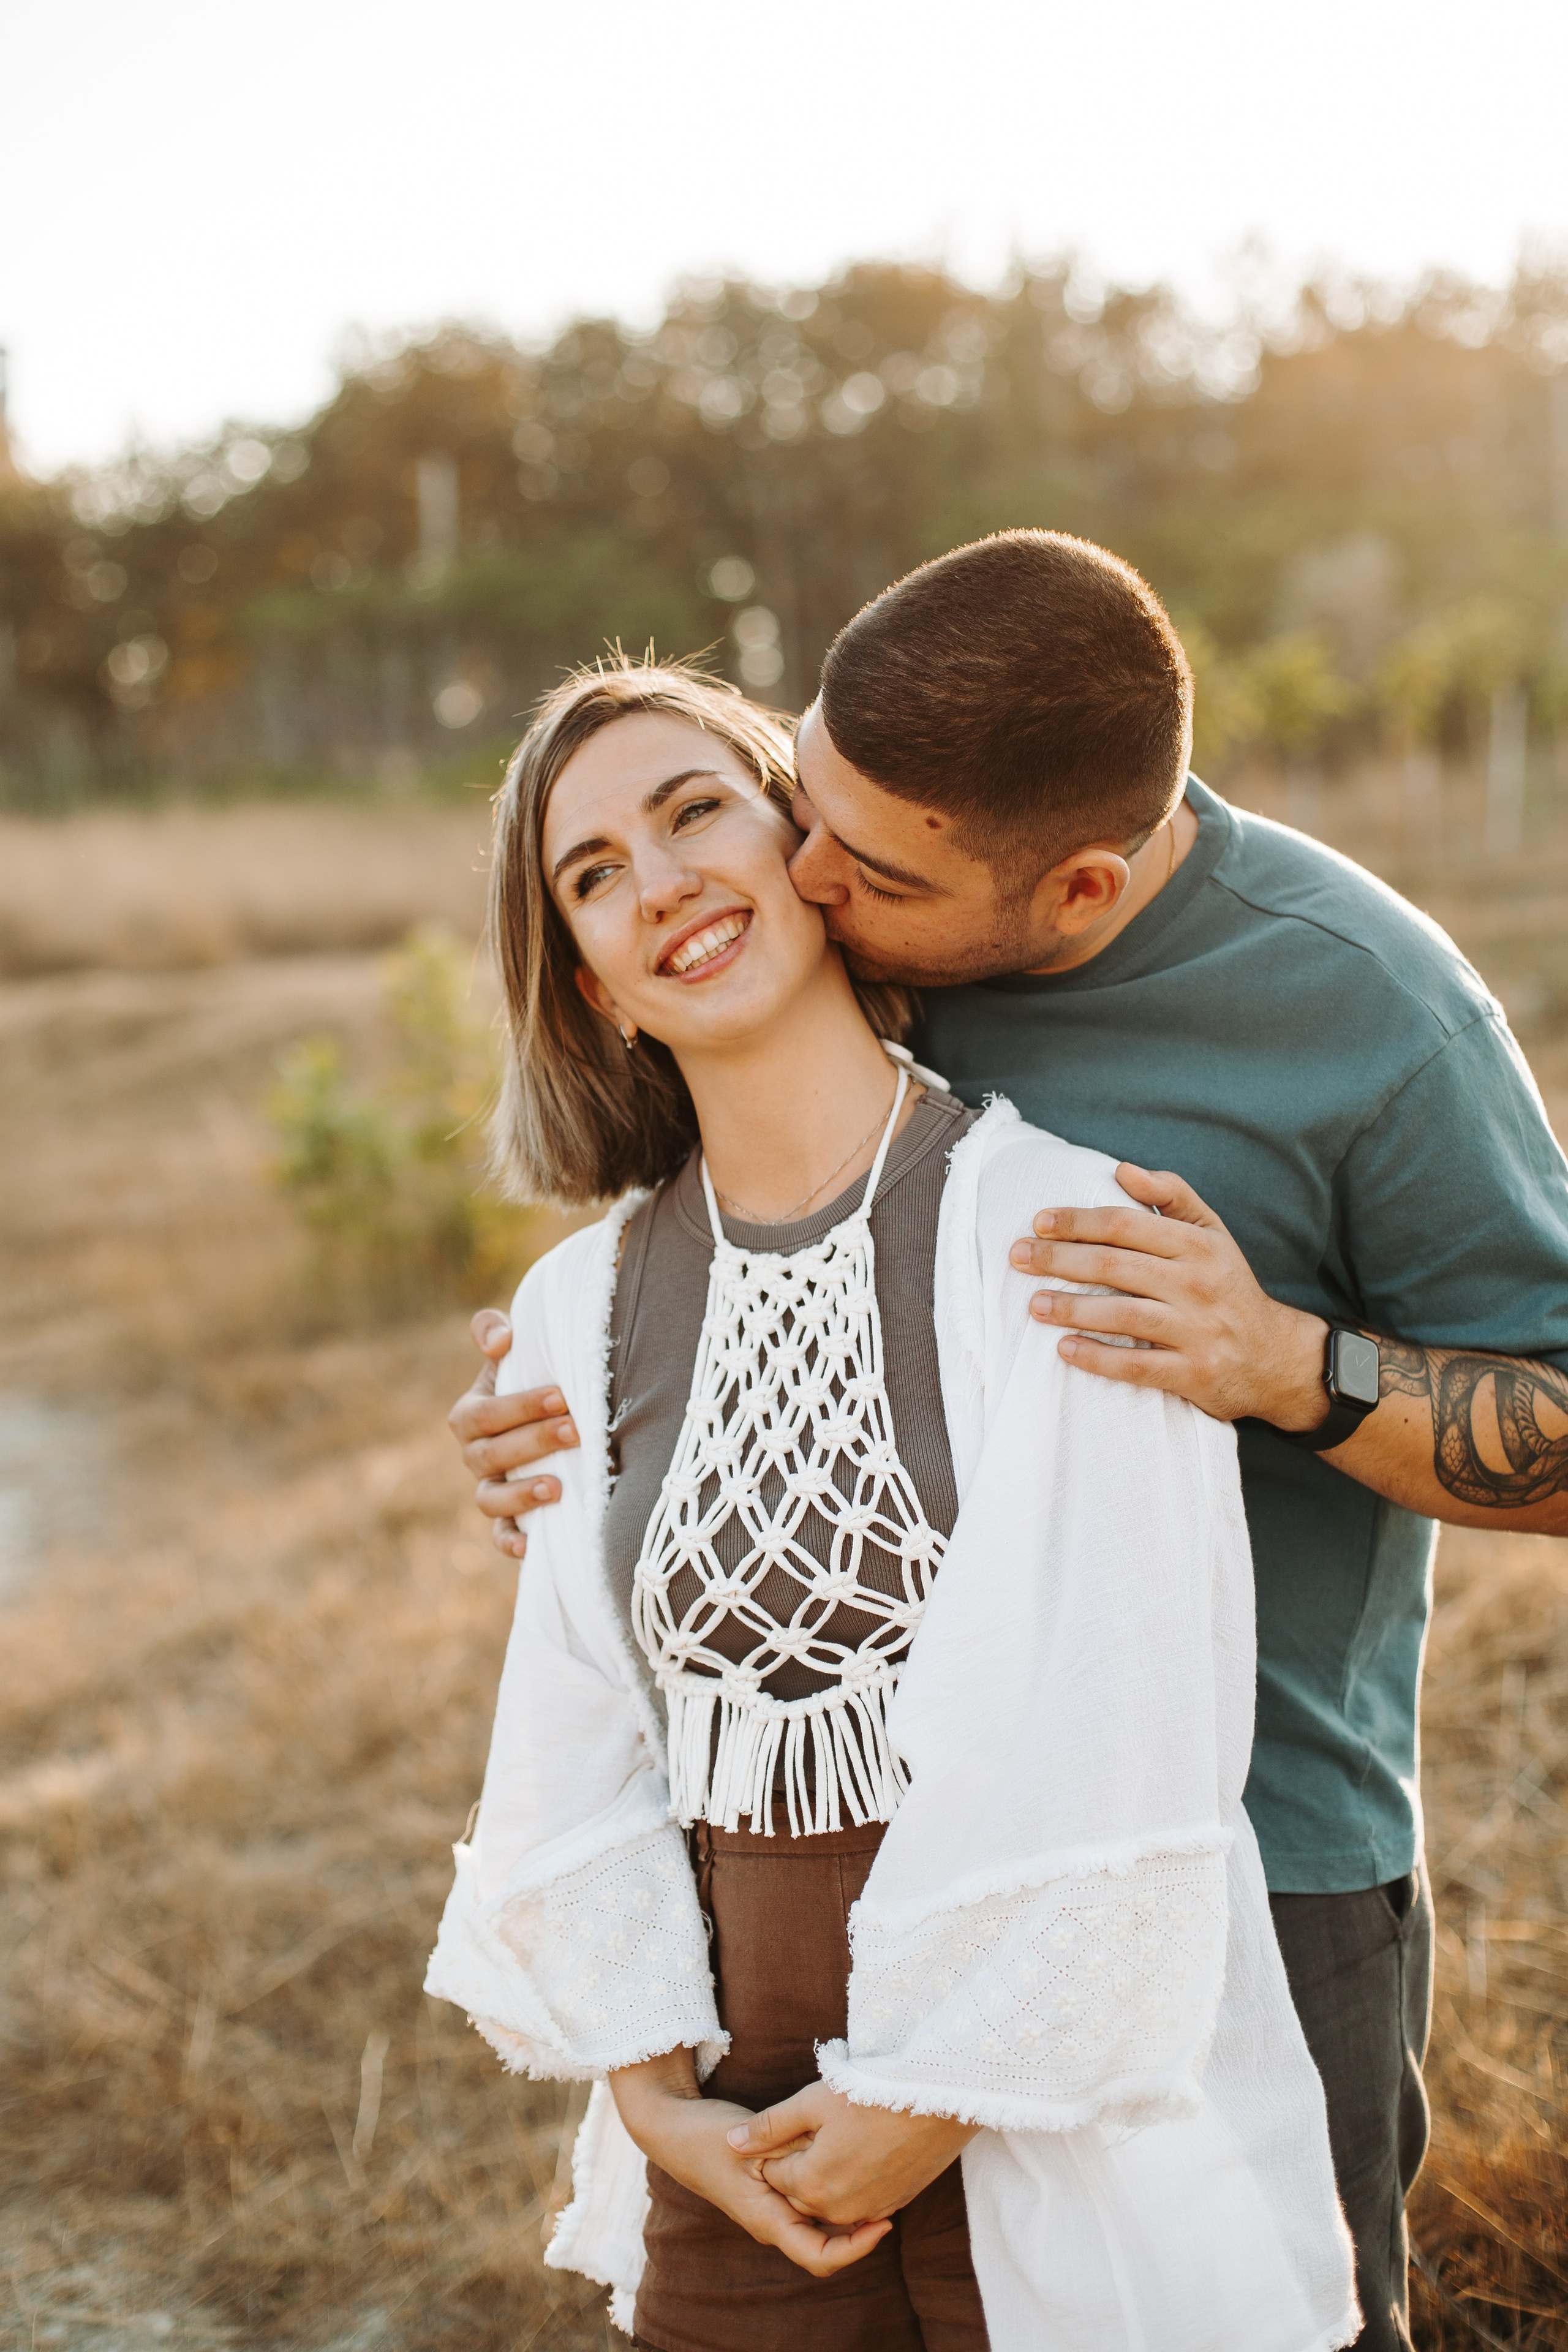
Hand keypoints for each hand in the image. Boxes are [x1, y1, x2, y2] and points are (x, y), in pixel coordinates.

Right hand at [447, 1311, 578, 1559]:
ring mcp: (491, 1489)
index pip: (484, 1414)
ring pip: (490, 1499)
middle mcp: (475, 1456)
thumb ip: (494, 1331)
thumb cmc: (536, 1377)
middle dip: (533, 1443)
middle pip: (491, 1455)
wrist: (557, 1414)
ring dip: (520, 1495)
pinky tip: (531, 1546)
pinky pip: (501, 1537)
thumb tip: (499, 1339)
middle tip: (575, 1430)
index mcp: (471, 1415)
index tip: (562, 1396)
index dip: (519, 1407)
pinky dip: (511, 1544)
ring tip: (556, 1488)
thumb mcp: (518, 1349)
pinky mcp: (510, 1520)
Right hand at [610, 2053, 890, 2276]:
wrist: (673, 2128)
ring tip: (878, 2181)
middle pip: (827, 2245)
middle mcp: (773, 2223)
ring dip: (848, 2209)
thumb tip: (837, 2160)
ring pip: (820, 2223)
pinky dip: (831, 2191)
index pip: (820, 2259)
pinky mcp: (772, 2191)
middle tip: (893, 2197)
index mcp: (767, 2221)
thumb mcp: (753, 2142)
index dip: (856, 2249)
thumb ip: (793, 2154)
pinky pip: (809, 2204)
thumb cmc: (709, 2136)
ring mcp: (772, 2208)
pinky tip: (848, 2163)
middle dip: (861, 2228)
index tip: (884, 2224)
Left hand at [726, 2081, 975, 2227]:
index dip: (780, 2145)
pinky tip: (867, 2145)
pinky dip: (857, 2179)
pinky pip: (863, 2201)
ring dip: (830, 2173)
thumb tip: (731, 2142)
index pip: (775, 2176)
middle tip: (823, 2122)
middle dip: (802, 2164)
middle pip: (802, 2193)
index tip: (800, 2118)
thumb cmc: (870, 2094)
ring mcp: (870, 2209)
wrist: (937, 2099)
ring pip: (833, 2199)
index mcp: (810, 2185)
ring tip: (846, 2129)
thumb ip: (769, 2127)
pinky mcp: (896, 2202)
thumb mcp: (811, 2102)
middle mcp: (838, 2208)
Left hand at [1009, 1165, 1330, 1431]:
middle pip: (1114, 1266)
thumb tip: (1122, 1169)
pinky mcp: (1192, 1374)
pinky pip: (1136, 1366)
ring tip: (1034, 1305)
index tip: (1039, 1221)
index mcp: (1197, 1245)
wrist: (1276, 1357)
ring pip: (1122, 1315)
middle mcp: (1196, 1284)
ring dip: (1071, 1308)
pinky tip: (1065, 1349)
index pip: (1126, 1225)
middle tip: (1018, 1257)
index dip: (1078, 1221)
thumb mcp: (1213, 1233)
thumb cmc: (1228, 1287)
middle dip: (1060, 1259)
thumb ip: (1171, 1195)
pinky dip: (1098, 1358)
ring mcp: (1195, 1331)